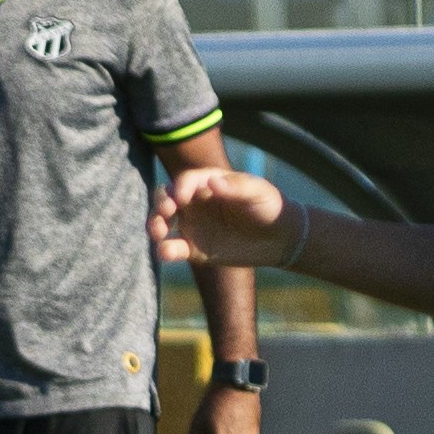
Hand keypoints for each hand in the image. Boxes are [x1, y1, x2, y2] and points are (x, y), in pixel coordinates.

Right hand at [150, 167, 293, 269]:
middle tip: (165, 213)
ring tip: (159, 234)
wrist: (279, 238)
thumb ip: (237, 186)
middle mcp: (195, 203)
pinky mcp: (192, 249)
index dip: (180, 187)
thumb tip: (211, 182)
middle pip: (166, 199)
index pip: (186, 181)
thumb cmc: (269, 207)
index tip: (182, 198)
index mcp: (208, 184)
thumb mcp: (259, 192)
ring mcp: (192, 225)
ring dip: (154, 225)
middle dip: (160, 204)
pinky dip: (165, 250)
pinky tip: (165, 253)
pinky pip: (173, 249)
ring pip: (162, 222)